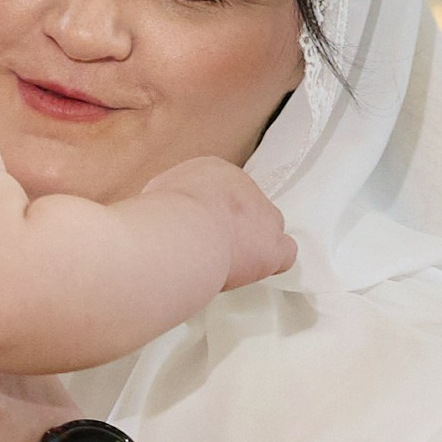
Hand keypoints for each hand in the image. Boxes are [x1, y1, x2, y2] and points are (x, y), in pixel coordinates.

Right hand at [144, 153, 296, 291]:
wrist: (182, 232)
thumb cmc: (163, 217)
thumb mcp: (157, 196)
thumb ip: (171, 202)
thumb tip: (166, 216)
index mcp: (213, 171)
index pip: (222, 192)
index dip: (211, 215)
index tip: (198, 230)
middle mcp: (244, 186)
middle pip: (246, 209)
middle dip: (233, 229)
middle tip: (212, 249)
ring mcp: (263, 215)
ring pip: (268, 229)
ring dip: (251, 246)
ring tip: (228, 263)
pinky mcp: (273, 246)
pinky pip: (285, 253)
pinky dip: (272, 262)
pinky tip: (254, 270)